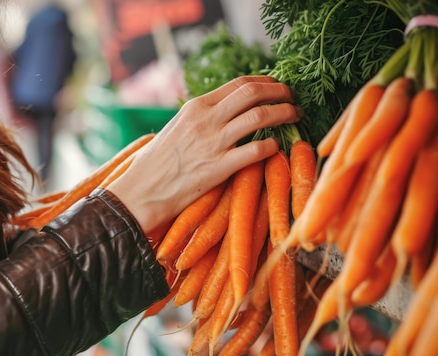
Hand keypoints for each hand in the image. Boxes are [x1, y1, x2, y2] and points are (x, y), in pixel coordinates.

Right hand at [106, 75, 301, 232]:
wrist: (143, 190)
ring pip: (260, 117)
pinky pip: (256, 150)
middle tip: (293, 97)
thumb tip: (225, 110)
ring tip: (295, 116)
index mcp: (196, 106)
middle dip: (280, 91)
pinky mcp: (219, 168)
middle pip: (253, 93)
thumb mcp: (177, 127)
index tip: (277, 86)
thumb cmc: (157, 162)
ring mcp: (214, 143)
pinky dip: (273, 146)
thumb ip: (201, 116)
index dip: (265, 82)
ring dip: (284, 113)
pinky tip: (277, 147)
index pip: (239, 84)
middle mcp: (206, 119)